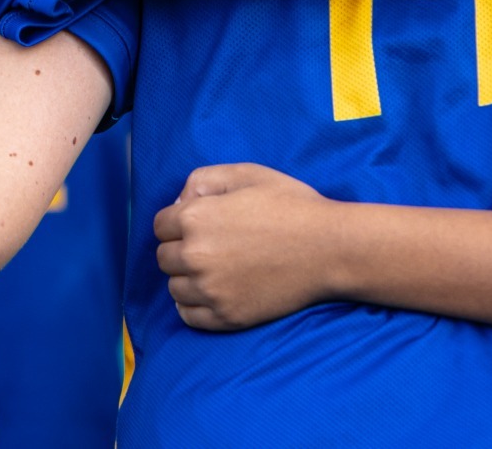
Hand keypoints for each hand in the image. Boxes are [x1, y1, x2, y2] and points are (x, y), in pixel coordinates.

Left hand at [154, 164, 338, 330]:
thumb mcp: (248, 174)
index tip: (202, 223)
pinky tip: (216, 290)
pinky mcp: (225, 317)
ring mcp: (210, 290)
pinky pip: (187, 315)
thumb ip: (204, 179)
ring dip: (187, 278)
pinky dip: (195, 304)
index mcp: (196, 218)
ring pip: (174, 287)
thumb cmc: (292, 206)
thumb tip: (179, 202)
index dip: (179, 221)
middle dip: (181, 248)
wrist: (330, 248)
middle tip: (213, 245)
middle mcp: (195, 256)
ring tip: (218, 268)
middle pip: (164, 257)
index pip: (160, 225)